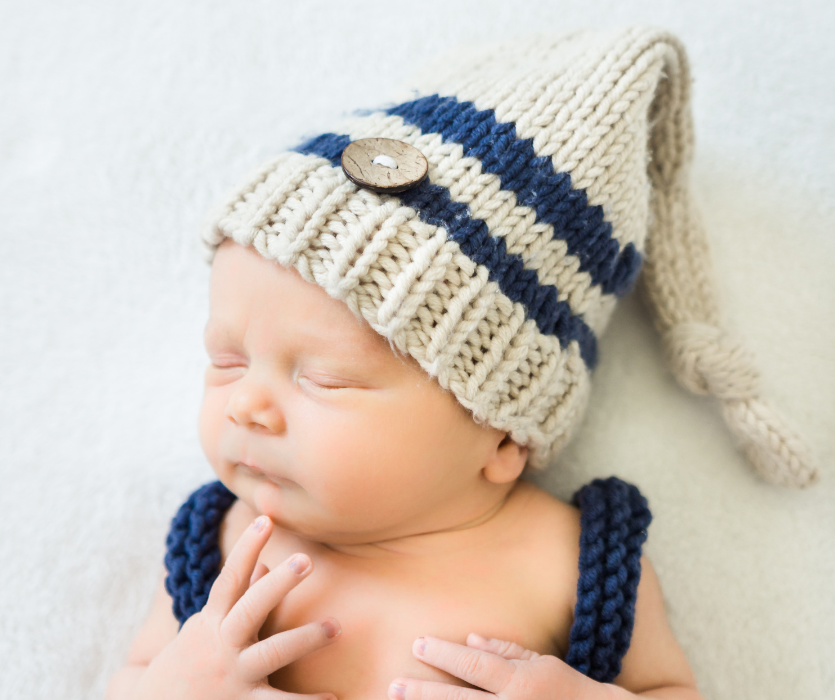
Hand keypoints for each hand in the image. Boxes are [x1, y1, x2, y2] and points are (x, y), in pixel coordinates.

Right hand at [135, 515, 339, 699]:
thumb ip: (237, 600)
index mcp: (212, 622)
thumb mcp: (204, 629)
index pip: (230, 578)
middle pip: (252, 608)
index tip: (265, 518)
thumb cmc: (186, 666)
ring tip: (336, 626)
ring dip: (306, 638)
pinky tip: (332, 697)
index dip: (247, 547)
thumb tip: (263, 564)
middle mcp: (222, 645)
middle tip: (307, 559)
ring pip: (272, 652)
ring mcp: (232, 677)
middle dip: (278, 584)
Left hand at [388, 634, 598, 699]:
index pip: (474, 664)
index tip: (417, 645)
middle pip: (459, 699)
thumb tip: (470, 639)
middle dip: (424, 692)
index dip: (444, 654)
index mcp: (522, 681)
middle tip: (394, 684)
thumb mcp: (543, 663)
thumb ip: (506, 652)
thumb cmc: (572, 691)